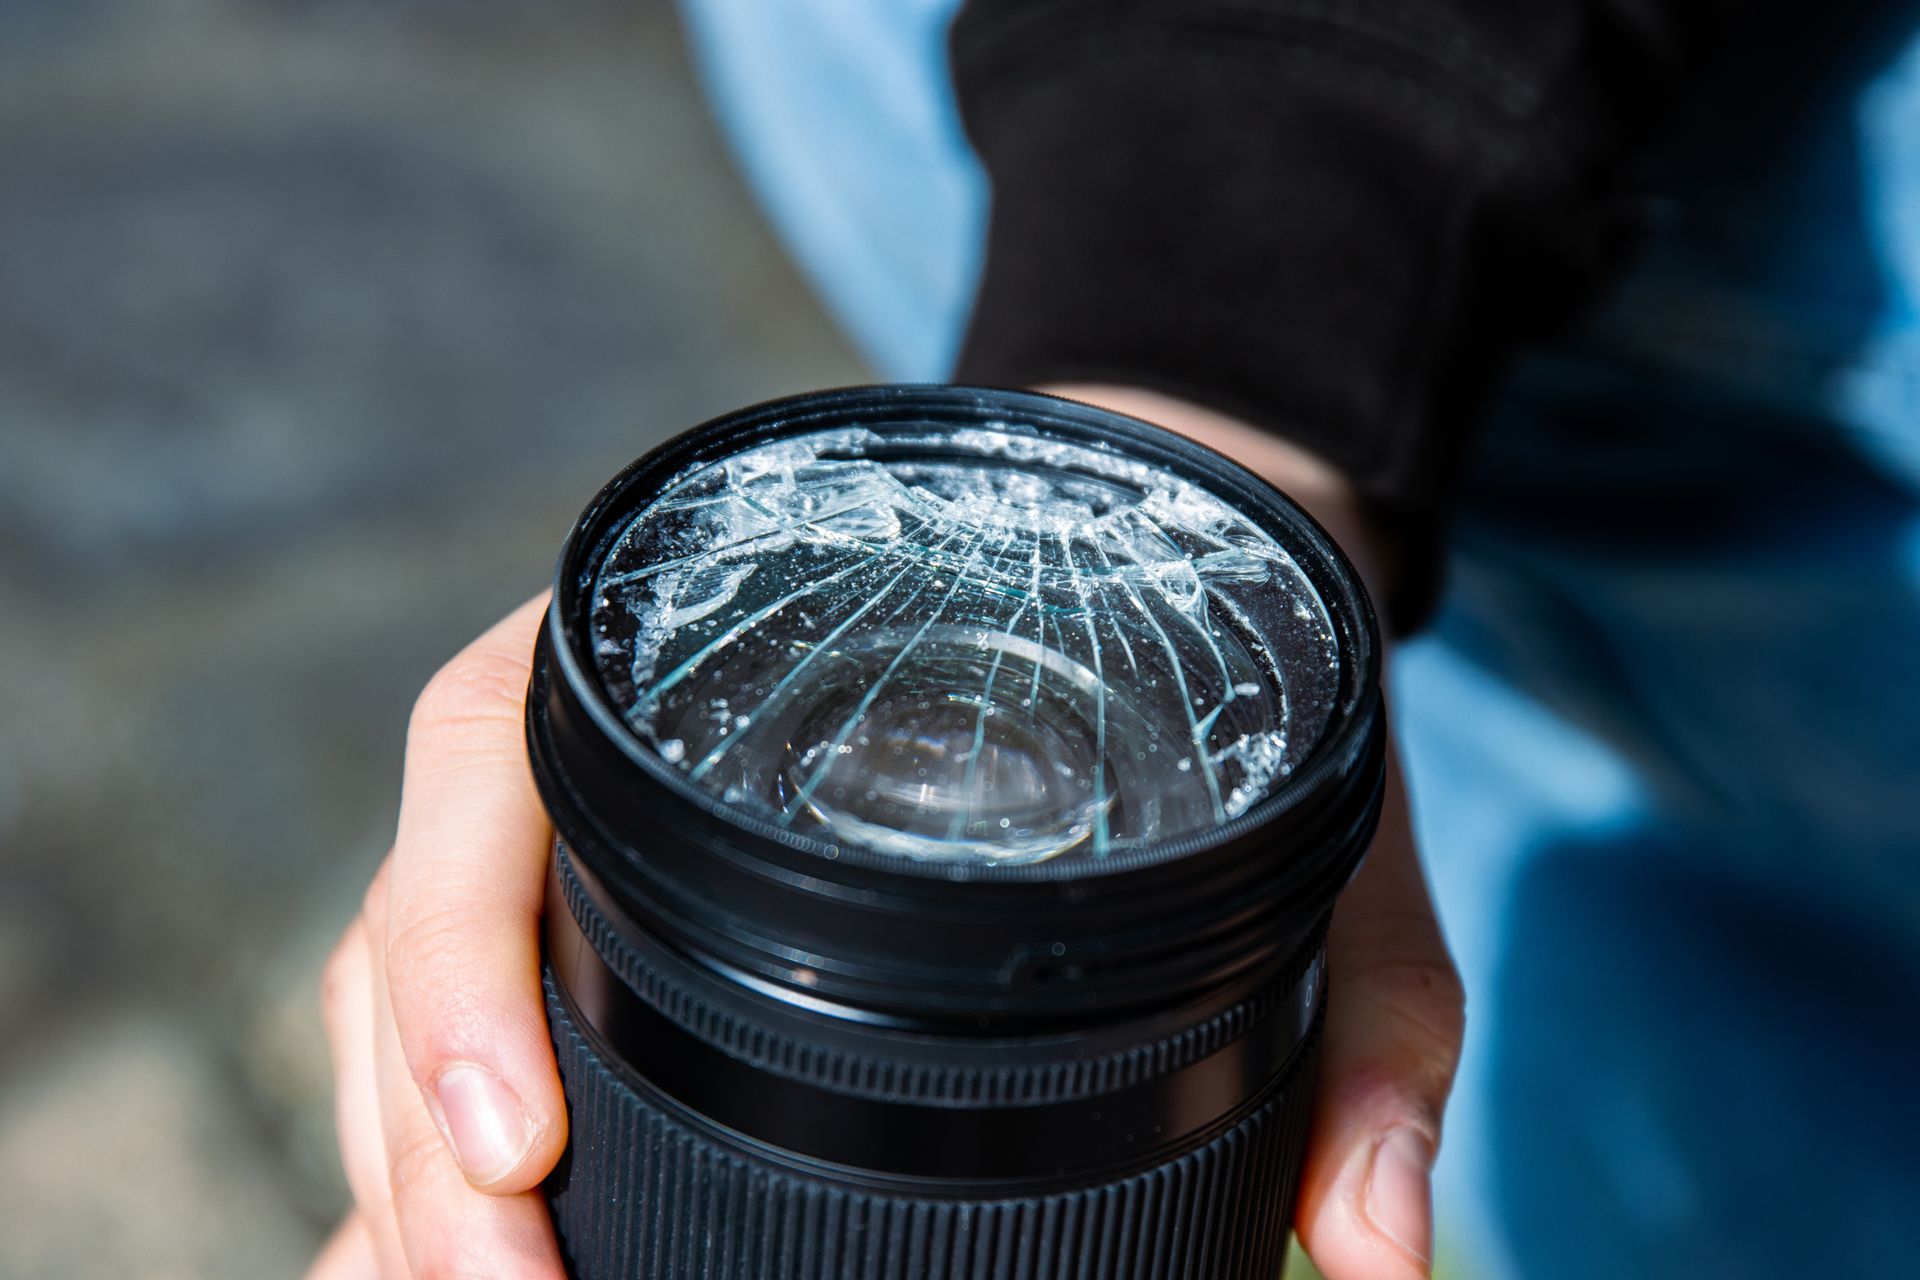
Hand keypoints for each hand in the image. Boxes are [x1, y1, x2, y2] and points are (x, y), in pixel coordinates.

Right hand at [308, 391, 1463, 1279]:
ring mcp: (615, 824)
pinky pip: (476, 1017)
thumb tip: (1372, 1252)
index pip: (494, 746)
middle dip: (411, 1129)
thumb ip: (1369, 1011)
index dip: (460, 943)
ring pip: (406, 978)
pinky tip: (471, 1257)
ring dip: (396, 1163)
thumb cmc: (1215, 688)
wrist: (1171, 575)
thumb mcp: (1308, 821)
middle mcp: (631, 729)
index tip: (515, 1145)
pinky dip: (434, 1152)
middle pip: (423, 902)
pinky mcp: (628, 911)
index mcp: (725, 642)